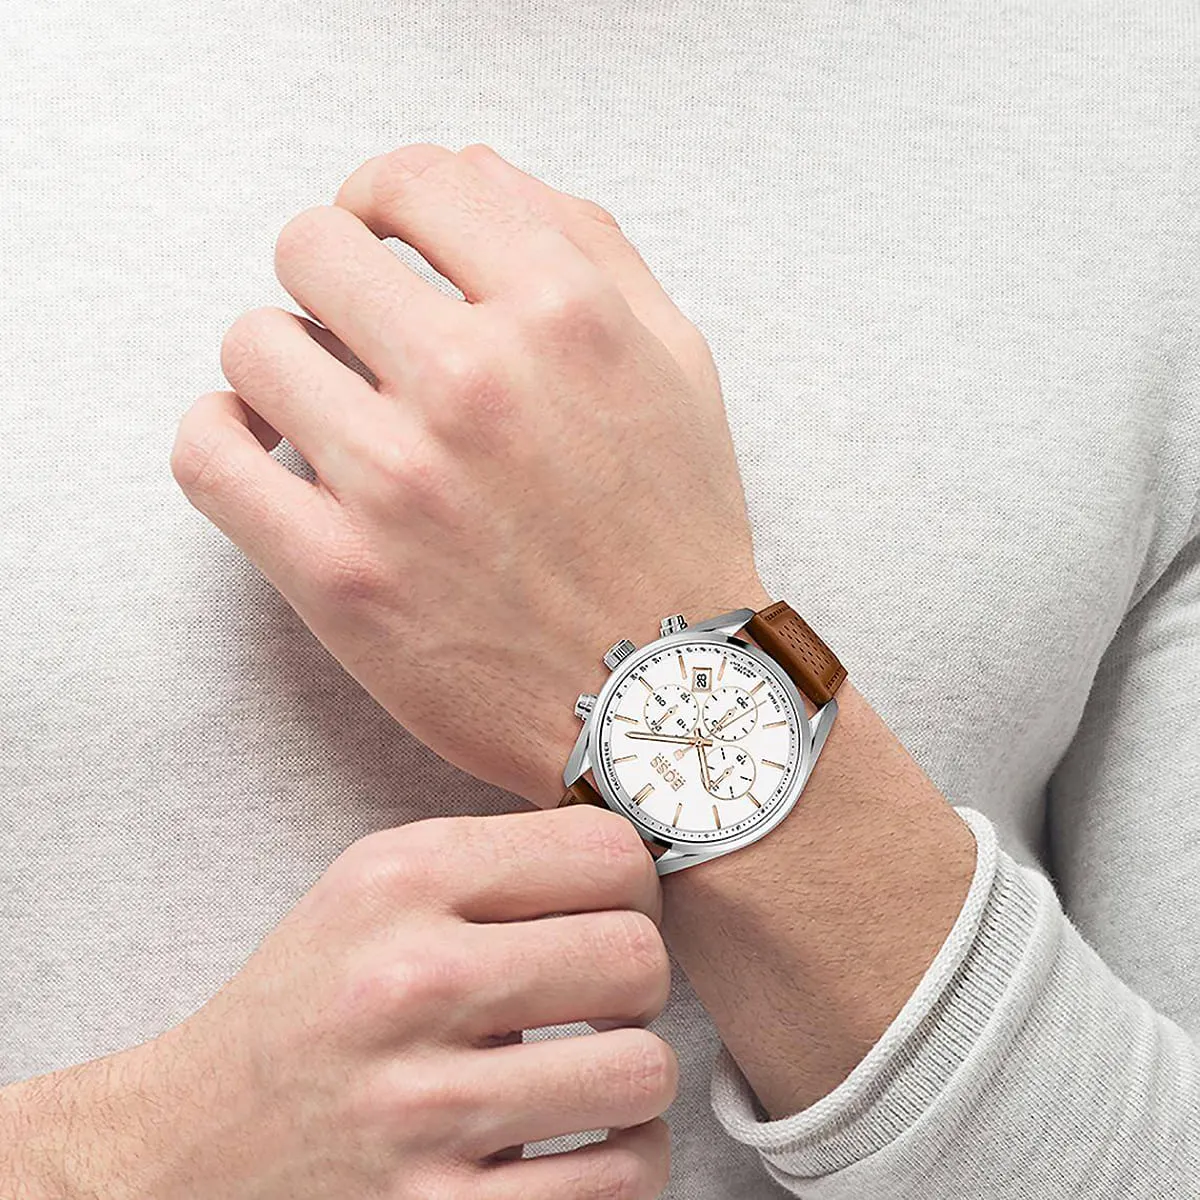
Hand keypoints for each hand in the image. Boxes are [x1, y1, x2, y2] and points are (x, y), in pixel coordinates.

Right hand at [1, 807, 675, 1198]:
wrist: (190, 1147)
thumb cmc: (312, 1002)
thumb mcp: (375, 886)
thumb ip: (497, 861)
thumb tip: (640, 864)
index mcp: (402, 882)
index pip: (607, 853)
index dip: (636, 885)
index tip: (617, 912)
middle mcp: (410, 983)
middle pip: (637, 958)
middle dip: (641, 981)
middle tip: (607, 998)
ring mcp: (422, 1111)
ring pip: (642, 1073)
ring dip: (636, 1078)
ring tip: (598, 1074)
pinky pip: (617, 1181)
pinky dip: (624, 1162)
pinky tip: (582, 1144)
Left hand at [172, 142, 771, 807]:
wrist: (662, 699)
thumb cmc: (672, 531)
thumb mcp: (678, 362)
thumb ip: (587, 243)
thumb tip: (470, 173)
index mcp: (564, 315)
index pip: (411, 179)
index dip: (383, 199)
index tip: (380, 238)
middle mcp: (476, 382)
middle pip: (312, 245)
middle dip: (332, 277)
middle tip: (355, 329)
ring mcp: (398, 481)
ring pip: (253, 341)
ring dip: (282, 359)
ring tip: (320, 402)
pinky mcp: (340, 576)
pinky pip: (208, 455)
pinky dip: (217, 434)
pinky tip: (257, 444)